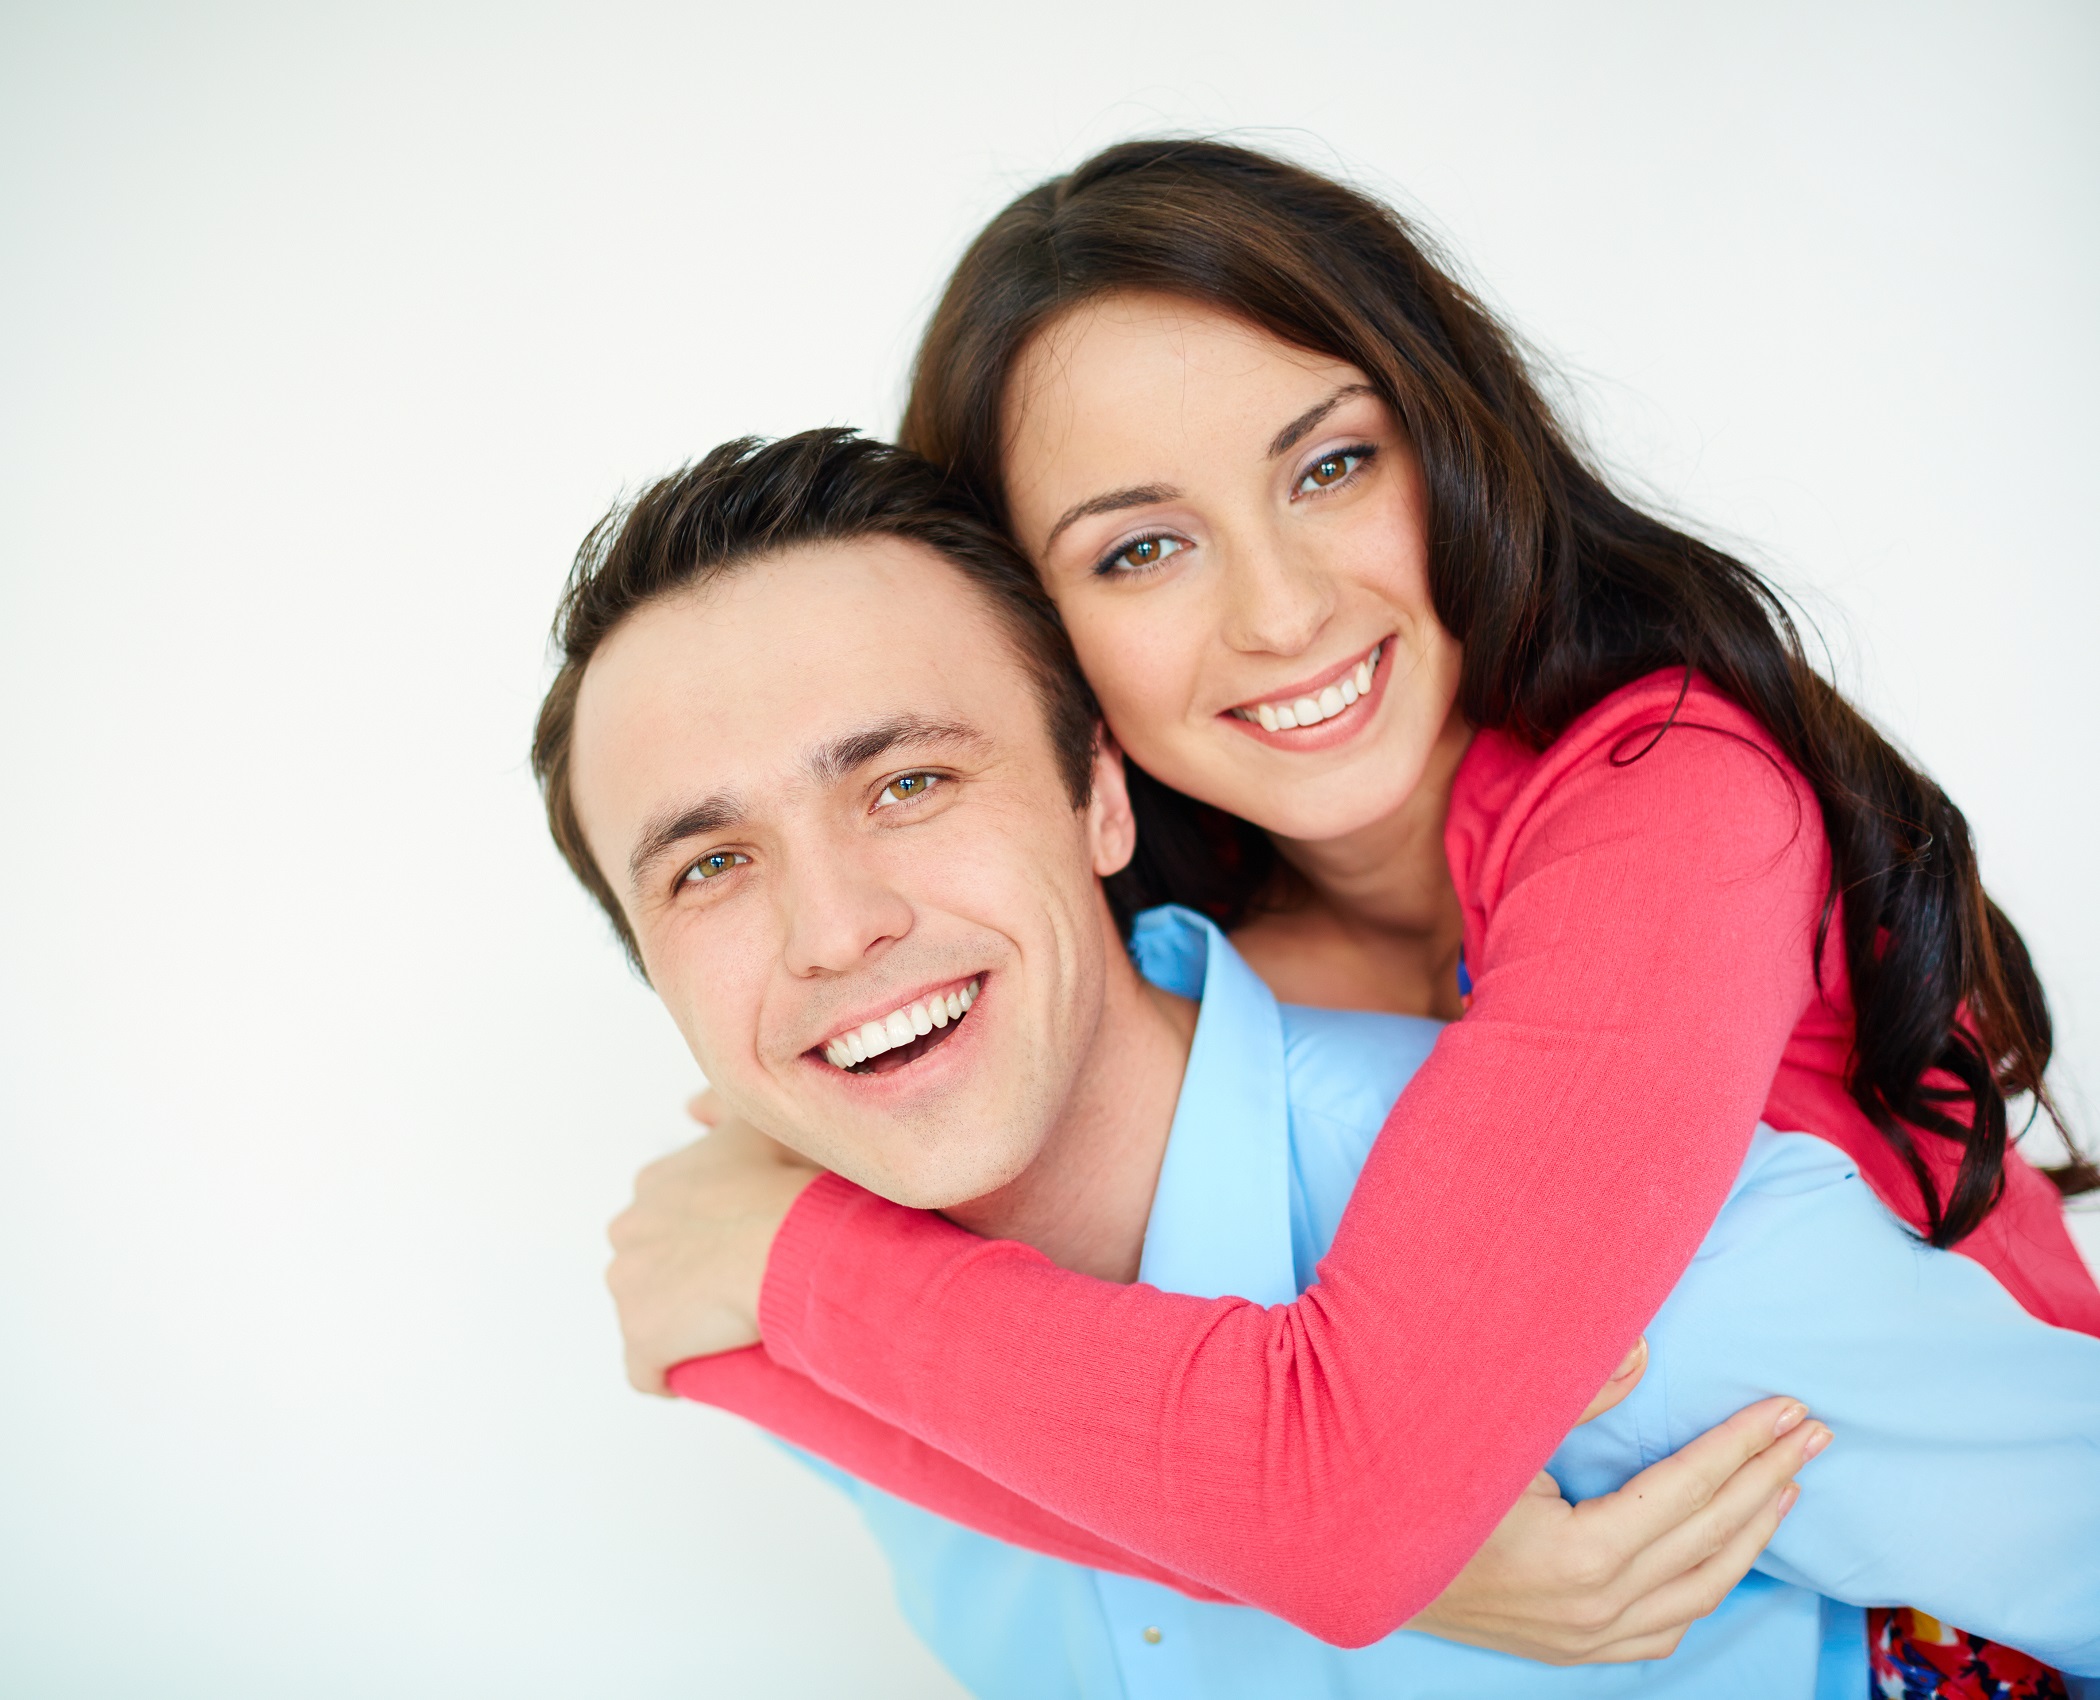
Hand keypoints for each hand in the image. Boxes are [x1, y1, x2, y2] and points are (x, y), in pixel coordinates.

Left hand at [604, 1094, 820, 1393]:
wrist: (788, 1241)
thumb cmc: (783, 1182)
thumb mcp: (754, 1122)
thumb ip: (718, 1104)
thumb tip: (691, 1108)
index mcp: (652, 1184)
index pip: (661, 1219)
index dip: (697, 1237)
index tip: (733, 1250)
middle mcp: (626, 1231)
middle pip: (646, 1265)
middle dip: (678, 1281)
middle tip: (735, 1291)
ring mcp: (628, 1288)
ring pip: (645, 1315)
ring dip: (675, 1327)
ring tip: (724, 1332)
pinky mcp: (640, 1341)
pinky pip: (645, 1372)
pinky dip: (665, 1376)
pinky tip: (696, 1375)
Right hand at [1405, 1387, 1831, 1663]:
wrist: (1349, 1560)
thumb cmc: (1416, 1482)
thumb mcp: (1492, 1432)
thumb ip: (1574, 1395)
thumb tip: (1642, 1350)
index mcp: (1582, 1554)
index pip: (1689, 1488)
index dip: (1742, 1444)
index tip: (1787, 1410)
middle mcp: (1595, 1608)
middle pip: (1711, 1538)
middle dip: (1767, 1478)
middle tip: (1812, 1433)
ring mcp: (1585, 1638)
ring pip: (1700, 1593)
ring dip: (1749, 1535)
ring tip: (1786, 1485)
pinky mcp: (1570, 1650)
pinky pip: (1663, 1630)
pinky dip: (1703, 1588)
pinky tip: (1721, 1555)